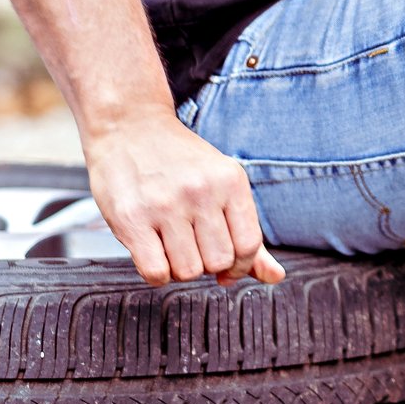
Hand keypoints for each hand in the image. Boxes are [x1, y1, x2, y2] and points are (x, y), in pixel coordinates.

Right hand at [81, 112, 286, 286]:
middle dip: (207, 264)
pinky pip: (156, 272)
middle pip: (219, 262)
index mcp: (230, 180)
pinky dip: (156, 273)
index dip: (240, 265)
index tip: (226, 265)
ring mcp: (165, 204)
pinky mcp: (131, 218)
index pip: (249, 245)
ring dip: (179, 268)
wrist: (128, 127)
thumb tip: (275, 276)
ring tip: (170, 245)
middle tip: (192, 245)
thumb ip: (246, 233)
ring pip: (188, 272)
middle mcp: (201, 190)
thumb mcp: (222, 184)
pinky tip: (152, 251)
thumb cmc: (178, 161)